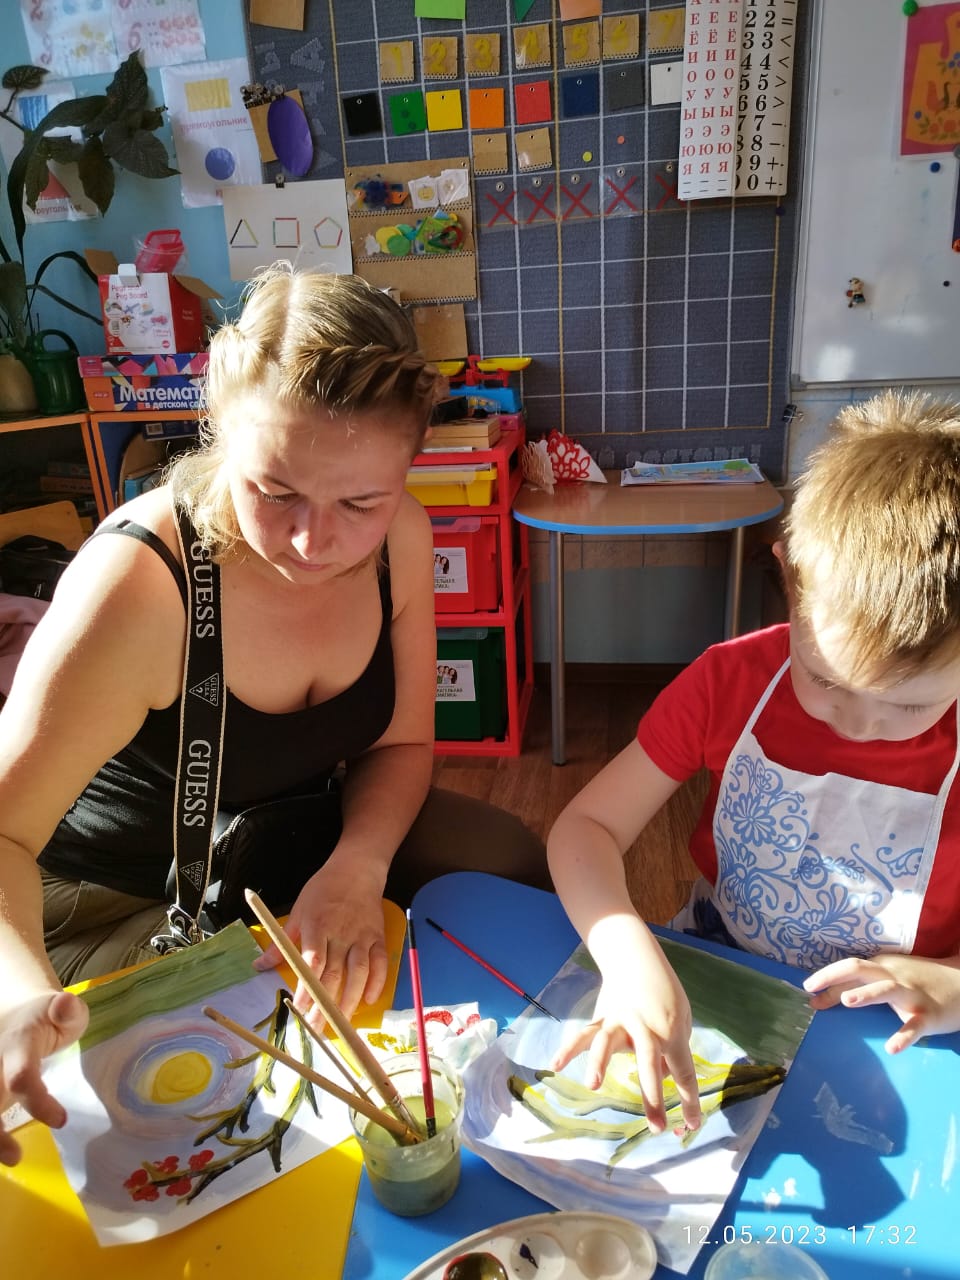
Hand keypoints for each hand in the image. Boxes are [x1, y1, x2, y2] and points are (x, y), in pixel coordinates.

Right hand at [0, 989, 88, 1166]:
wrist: (15, 1011)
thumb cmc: (47, 1018)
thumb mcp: (66, 1011)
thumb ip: (68, 1012)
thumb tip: (64, 1006)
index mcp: (17, 1043)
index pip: (21, 1076)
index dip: (37, 1101)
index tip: (61, 1120)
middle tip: (15, 1156)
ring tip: (9, 1157)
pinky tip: (2, 1148)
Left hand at [253, 859, 387, 1025]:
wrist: (357, 869)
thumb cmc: (323, 889)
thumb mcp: (298, 910)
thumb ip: (281, 942)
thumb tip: (259, 966)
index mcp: (318, 926)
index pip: (312, 963)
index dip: (307, 988)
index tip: (300, 1010)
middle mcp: (341, 933)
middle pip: (334, 974)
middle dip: (325, 1004)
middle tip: (316, 1029)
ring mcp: (362, 936)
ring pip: (358, 973)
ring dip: (350, 1000)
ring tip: (340, 1023)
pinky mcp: (378, 937)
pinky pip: (380, 963)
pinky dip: (377, 983)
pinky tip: (368, 1000)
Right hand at [551, 966, 701, 1134]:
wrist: (635, 957)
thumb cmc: (665, 991)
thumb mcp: (682, 1017)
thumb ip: (674, 1048)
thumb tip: (665, 1077)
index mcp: (670, 1031)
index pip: (683, 1071)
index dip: (689, 1100)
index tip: (692, 1125)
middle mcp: (644, 1028)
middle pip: (649, 1063)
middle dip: (653, 1097)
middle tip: (657, 1127)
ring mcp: (619, 1021)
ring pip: (609, 1043)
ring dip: (600, 1063)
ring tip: (593, 1085)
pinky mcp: (601, 1018)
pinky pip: (583, 1035)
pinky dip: (567, 1049)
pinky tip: (554, 1065)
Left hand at [804, 952, 959, 1053]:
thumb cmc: (918, 982)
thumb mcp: (886, 979)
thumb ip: (851, 988)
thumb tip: (816, 1000)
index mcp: (880, 966)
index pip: (847, 968)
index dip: (825, 977)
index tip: (806, 989)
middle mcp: (893, 976)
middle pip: (860, 969)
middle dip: (833, 976)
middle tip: (812, 988)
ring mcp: (911, 994)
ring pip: (886, 989)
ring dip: (867, 994)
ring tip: (848, 1001)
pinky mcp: (928, 1015)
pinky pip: (914, 1027)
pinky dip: (903, 1036)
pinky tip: (892, 1048)